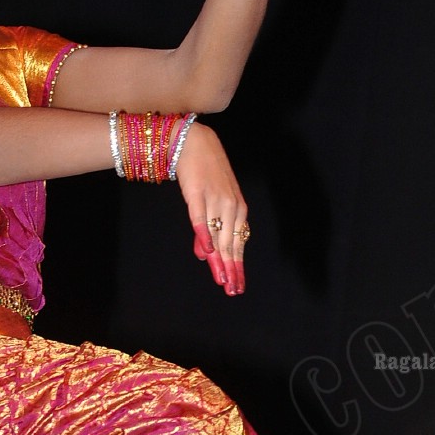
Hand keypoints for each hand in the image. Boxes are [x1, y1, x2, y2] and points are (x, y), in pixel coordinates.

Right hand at [175, 124, 248, 295]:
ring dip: (221, 260)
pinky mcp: (198, 193)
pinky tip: (207, 252)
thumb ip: (210, 230)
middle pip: (231, 245)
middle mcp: (231, 207)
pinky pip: (201, 218)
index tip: (237, 287)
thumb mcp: (211, 204)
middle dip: (232, 270)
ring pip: (219, 236)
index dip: (237, 267)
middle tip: (232, 291)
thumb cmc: (206, 174)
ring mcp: (215, 200)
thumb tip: (206, 255)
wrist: (195, 143)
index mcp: (238, 210)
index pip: (238, 245)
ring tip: (221, 279)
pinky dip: (204, 235)